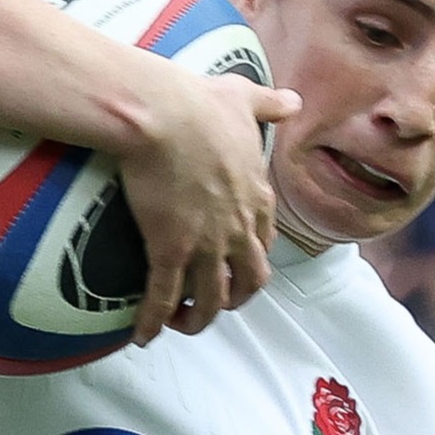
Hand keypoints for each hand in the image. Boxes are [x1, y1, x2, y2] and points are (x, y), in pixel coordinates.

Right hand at [113, 62, 298, 344]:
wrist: (162, 114)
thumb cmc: (199, 104)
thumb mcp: (245, 99)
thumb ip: (270, 104)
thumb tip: (293, 100)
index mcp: (256, 196)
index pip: (264, 241)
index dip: (250, 258)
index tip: (236, 263)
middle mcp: (238, 228)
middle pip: (248, 281)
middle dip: (233, 298)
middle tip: (213, 301)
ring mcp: (206, 244)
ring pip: (210, 300)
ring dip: (197, 318)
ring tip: (178, 323)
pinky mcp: (170, 250)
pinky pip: (163, 298)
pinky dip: (153, 322)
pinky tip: (142, 336)